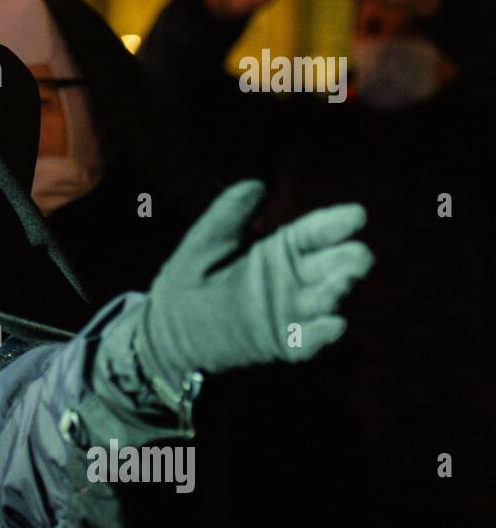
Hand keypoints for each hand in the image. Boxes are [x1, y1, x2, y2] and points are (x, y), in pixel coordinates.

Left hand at [132, 181, 372, 393]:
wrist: (167, 328)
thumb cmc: (188, 278)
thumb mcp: (204, 242)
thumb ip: (228, 215)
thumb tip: (257, 184)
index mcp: (279, 250)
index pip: (314, 233)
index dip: (335, 224)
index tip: (356, 215)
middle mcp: (293, 280)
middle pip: (331, 266)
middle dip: (348, 260)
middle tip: (359, 255)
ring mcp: (290, 313)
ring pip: (325, 301)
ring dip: (337, 292)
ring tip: (343, 282)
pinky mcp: (281, 343)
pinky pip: (306, 341)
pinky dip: (321, 334)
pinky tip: (333, 324)